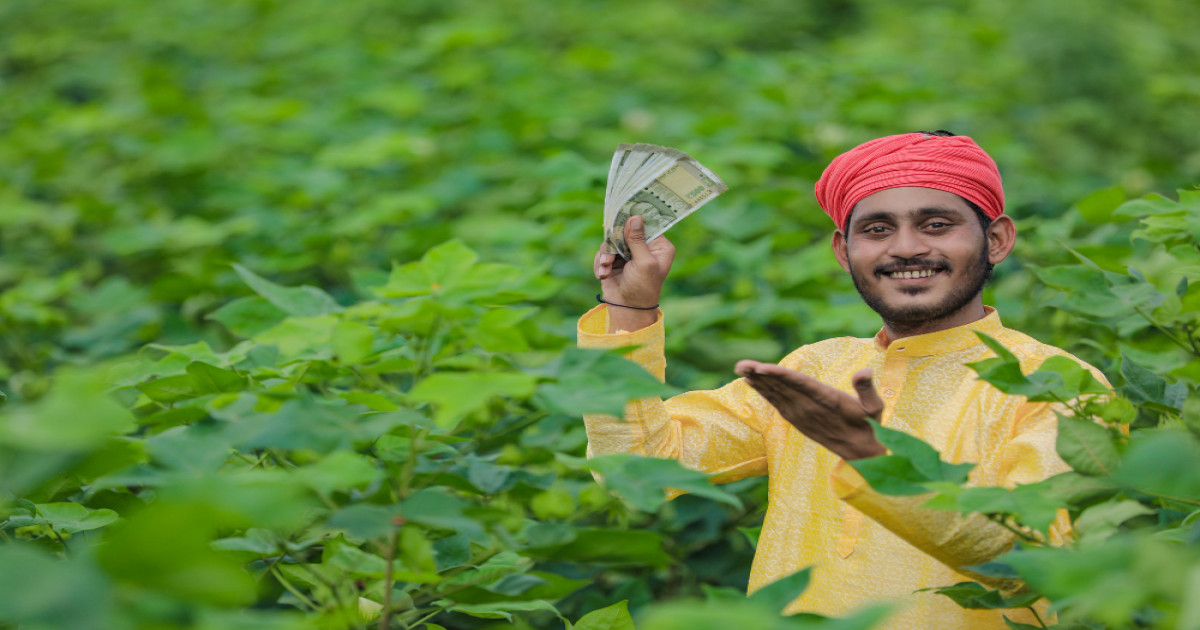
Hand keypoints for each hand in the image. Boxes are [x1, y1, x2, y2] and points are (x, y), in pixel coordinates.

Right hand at [593, 215, 674, 332]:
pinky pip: (603, 253)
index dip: (633, 220)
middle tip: (610, 257)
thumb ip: (637, 239)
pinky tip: (602, 275)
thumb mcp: (643, 262)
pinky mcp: (615, 261)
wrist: (627, 310)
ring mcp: (628, 254)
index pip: (647, 224)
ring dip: (605, 256)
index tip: (621, 216)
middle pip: (625, 231)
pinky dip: (600, 263)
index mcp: (659, 246)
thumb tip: (635, 217)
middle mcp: (645, 247)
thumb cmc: (642, 288)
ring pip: (611, 242)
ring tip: (606, 269)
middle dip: (614, 244)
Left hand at [734, 362, 886, 460]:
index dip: (780, 376)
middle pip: (781, 388)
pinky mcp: (798, 420)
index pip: (799, 385)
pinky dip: (764, 392)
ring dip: (758, 382)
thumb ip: (867, 388)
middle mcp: (810, 408)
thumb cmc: (870, 424)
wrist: (862, 452)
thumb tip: (864, 371)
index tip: (761, 368)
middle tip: (740, 364)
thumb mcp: (875, 406)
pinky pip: (777, 403)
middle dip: (760, 376)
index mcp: (826, 400)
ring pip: (776, 395)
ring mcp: (802, 415)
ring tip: (741, 369)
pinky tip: (752, 382)